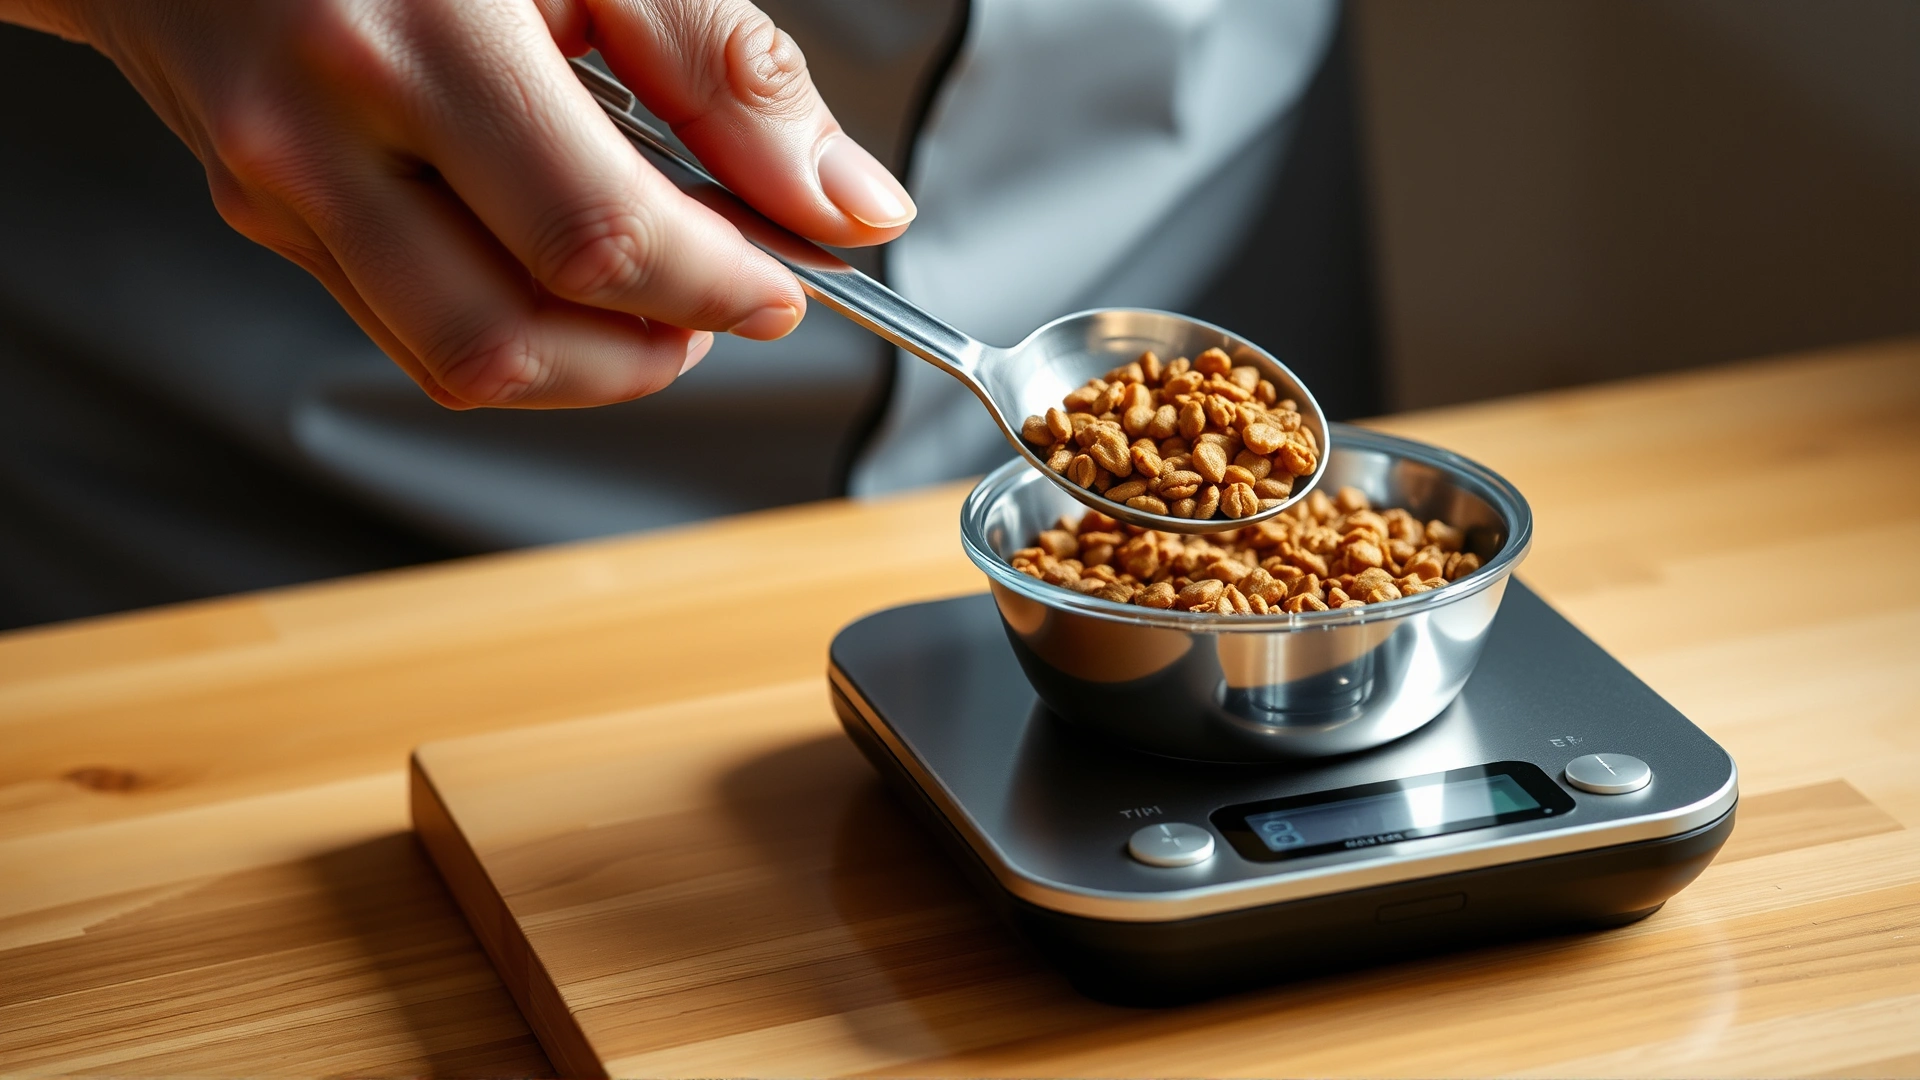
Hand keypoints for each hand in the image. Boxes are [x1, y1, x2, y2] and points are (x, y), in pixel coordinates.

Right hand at [9, 0, 914, 407]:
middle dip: (653, 350)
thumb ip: (725, 71)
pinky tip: (550, 258)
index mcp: (418, 33)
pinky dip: (514, 325)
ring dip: (586, 364)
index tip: (785, 281)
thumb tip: (850, 209)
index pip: (597, 239)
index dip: (717, 287)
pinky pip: (407, 326)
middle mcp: (320, 126)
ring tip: (648, 291)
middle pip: (517, 339)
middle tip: (720, 296)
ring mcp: (276, 185)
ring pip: (458, 363)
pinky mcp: (261, 213)